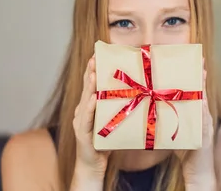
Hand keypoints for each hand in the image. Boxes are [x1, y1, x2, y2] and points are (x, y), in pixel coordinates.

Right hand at [71, 56, 109, 189]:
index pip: (91, 85)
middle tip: (94, 57)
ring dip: (89, 86)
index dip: (93, 69)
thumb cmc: (104, 143)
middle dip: (90, 72)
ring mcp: (80, 122)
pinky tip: (93, 99)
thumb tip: (139, 95)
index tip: (97, 54)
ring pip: (85, 100)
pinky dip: (89, 108)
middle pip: (86, 88)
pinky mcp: (82, 134)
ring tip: (94, 73)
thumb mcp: (113, 122)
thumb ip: (118, 109)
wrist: (93, 165)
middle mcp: (82, 111)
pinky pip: (85, 119)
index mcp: (90, 107)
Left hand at [174, 62, 216, 190]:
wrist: (198, 172)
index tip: (194, 62)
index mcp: (195, 115)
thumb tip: (148, 109)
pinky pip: (205, 120)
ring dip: (204, 89)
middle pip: (202, 94)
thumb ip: (165, 120)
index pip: (195, 93)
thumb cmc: (186, 152)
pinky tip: (202, 100)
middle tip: (200, 61)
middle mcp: (203, 118)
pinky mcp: (206, 136)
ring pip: (205, 104)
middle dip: (201, 77)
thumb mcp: (172, 132)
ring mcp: (206, 126)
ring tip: (202, 74)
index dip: (195, 78)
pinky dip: (203, 110)